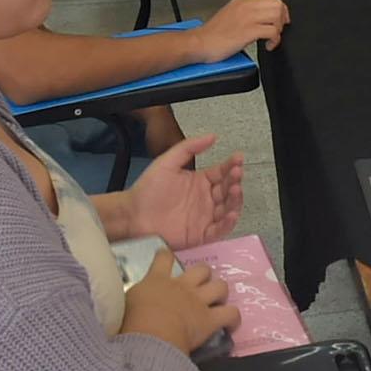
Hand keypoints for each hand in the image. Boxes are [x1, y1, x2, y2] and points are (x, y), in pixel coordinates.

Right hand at [118, 249, 239, 354]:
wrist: (149, 336)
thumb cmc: (129, 322)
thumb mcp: (121, 304)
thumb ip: (127, 299)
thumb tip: (118, 302)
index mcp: (156, 281)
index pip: (163, 259)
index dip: (166, 256)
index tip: (166, 256)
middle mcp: (181, 286)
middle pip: (201, 269)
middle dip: (204, 275)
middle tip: (200, 285)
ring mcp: (198, 301)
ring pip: (220, 286)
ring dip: (220, 291)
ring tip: (218, 300)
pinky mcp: (210, 319)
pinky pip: (230, 313)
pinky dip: (233, 317)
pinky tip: (231, 323)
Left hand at [123, 136, 245, 247]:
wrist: (133, 215)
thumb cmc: (147, 190)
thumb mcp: (167, 162)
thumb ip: (188, 148)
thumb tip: (212, 136)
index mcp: (200, 182)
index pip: (222, 173)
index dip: (232, 165)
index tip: (238, 158)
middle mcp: (206, 199)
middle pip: (228, 190)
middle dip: (235, 181)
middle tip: (236, 173)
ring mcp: (205, 217)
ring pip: (228, 209)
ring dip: (235, 200)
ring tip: (235, 190)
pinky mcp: (201, 234)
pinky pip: (220, 230)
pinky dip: (228, 223)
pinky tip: (231, 214)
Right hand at [198, 0, 289, 54]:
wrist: (199, 43)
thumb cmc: (212, 34)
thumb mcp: (230, 14)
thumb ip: (246, 12)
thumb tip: (262, 17)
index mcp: (241, 1)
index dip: (279, 10)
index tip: (279, 21)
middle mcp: (246, 6)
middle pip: (277, 4)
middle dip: (282, 18)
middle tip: (277, 30)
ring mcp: (248, 18)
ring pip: (277, 15)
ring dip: (279, 29)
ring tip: (272, 38)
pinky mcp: (249, 31)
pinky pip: (273, 31)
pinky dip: (275, 40)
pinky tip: (268, 45)